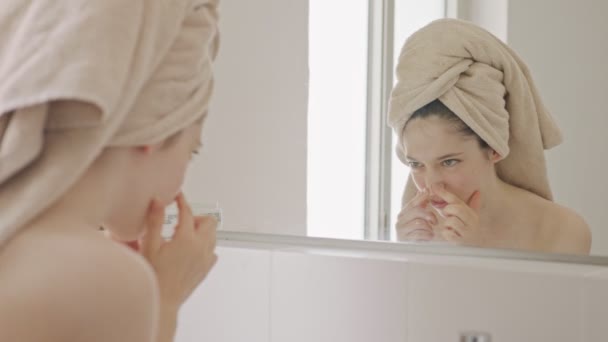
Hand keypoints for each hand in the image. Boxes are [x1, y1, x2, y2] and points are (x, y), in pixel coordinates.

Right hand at [140, 193, 217, 307]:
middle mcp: (201, 247)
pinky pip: (212, 251)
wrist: (162, 301)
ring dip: (201, 231)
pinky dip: (205, 246)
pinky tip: (190, 251)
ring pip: (213, 235)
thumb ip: (155, 221)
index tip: (178, 197)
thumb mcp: (150, 246)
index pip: (188, 212)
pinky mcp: (207, 269)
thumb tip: (158, 201)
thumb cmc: (154, 276)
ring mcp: (206, 258)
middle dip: (196, 218)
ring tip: (183, 237)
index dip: (182, 202)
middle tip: (180, 223)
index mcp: (186, 239)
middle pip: (209, 221)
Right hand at [395, 189, 437, 240]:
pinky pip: (420, 233)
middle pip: (416, 211)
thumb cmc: (415, 235)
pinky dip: (428, 235)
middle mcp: (399, 222)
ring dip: (428, 227)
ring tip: (430, 232)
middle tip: (435, 221)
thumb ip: (420, 205)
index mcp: (402, 215)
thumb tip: (424, 190)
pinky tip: (429, 237)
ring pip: (419, 222)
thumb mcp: (417, 219)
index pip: (412, 204)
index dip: (421, 197)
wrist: (408, 253)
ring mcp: (401, 231)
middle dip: (429, 215)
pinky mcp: (405, 240)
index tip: (429, 192)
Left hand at [430, 184, 482, 245]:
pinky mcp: (461, 241)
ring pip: (451, 221)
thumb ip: (472, 203)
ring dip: (447, 224)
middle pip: (456, 209)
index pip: (457, 200)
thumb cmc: (468, 229)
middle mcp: (472, 222)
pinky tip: (450, 234)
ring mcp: (467, 232)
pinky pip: (448, 233)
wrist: (475, 248)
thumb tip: (478, 192)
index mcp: (472, 214)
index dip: (444, 193)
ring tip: (450, 227)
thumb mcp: (471, 216)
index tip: (434, 187)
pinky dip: (446, 233)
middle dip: (448, 210)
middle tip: (447, 214)